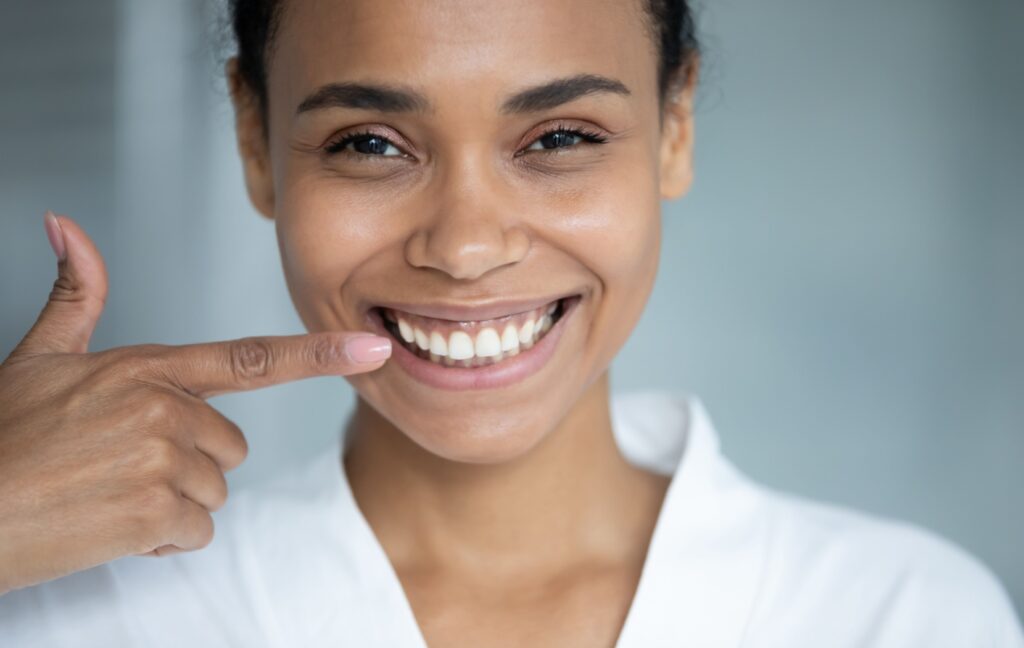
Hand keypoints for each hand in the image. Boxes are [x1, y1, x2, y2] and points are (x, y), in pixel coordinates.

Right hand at [0, 212, 390, 594]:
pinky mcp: (157, 513)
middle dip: (189, 460)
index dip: (318, 354)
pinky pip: (195, 531)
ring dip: (172, 501)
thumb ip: (75, 295)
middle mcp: (166, 409)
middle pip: (230, 444)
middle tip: (123, 463)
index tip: (370, 350)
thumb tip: (65, 226)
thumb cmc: (2, 439)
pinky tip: (112, 522)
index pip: (250, 359)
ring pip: (214, 490)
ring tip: (110, 491)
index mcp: (148, 368)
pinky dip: (160, 537)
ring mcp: (164, 461)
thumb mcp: (38, 356)